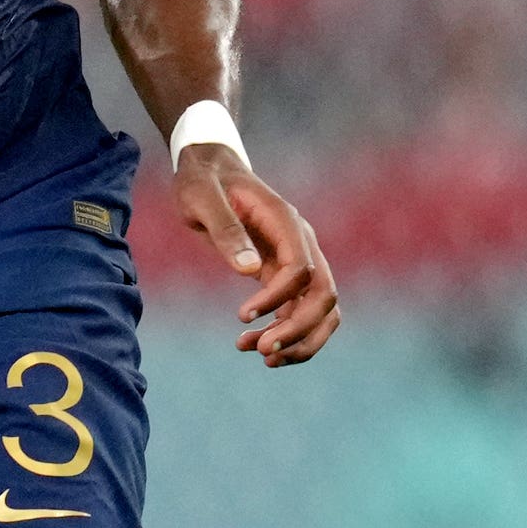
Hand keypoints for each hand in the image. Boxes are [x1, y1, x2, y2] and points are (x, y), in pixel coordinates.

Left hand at [175, 146, 339, 365]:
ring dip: (299, 338)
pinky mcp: (285, 274)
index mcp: (285, 221)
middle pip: (324, 294)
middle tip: (261, 352)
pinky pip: (301, 309)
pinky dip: (288, 332)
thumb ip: (225, 229)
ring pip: (321, 309)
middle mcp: (301, 243)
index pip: (301, 269)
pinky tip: (256, 346)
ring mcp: (298, 259)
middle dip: (299, 329)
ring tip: (261, 356)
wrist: (210, 171)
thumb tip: (248, 270)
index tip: (242, 316)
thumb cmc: (203, 181)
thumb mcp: (202, 198)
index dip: (278, 297)